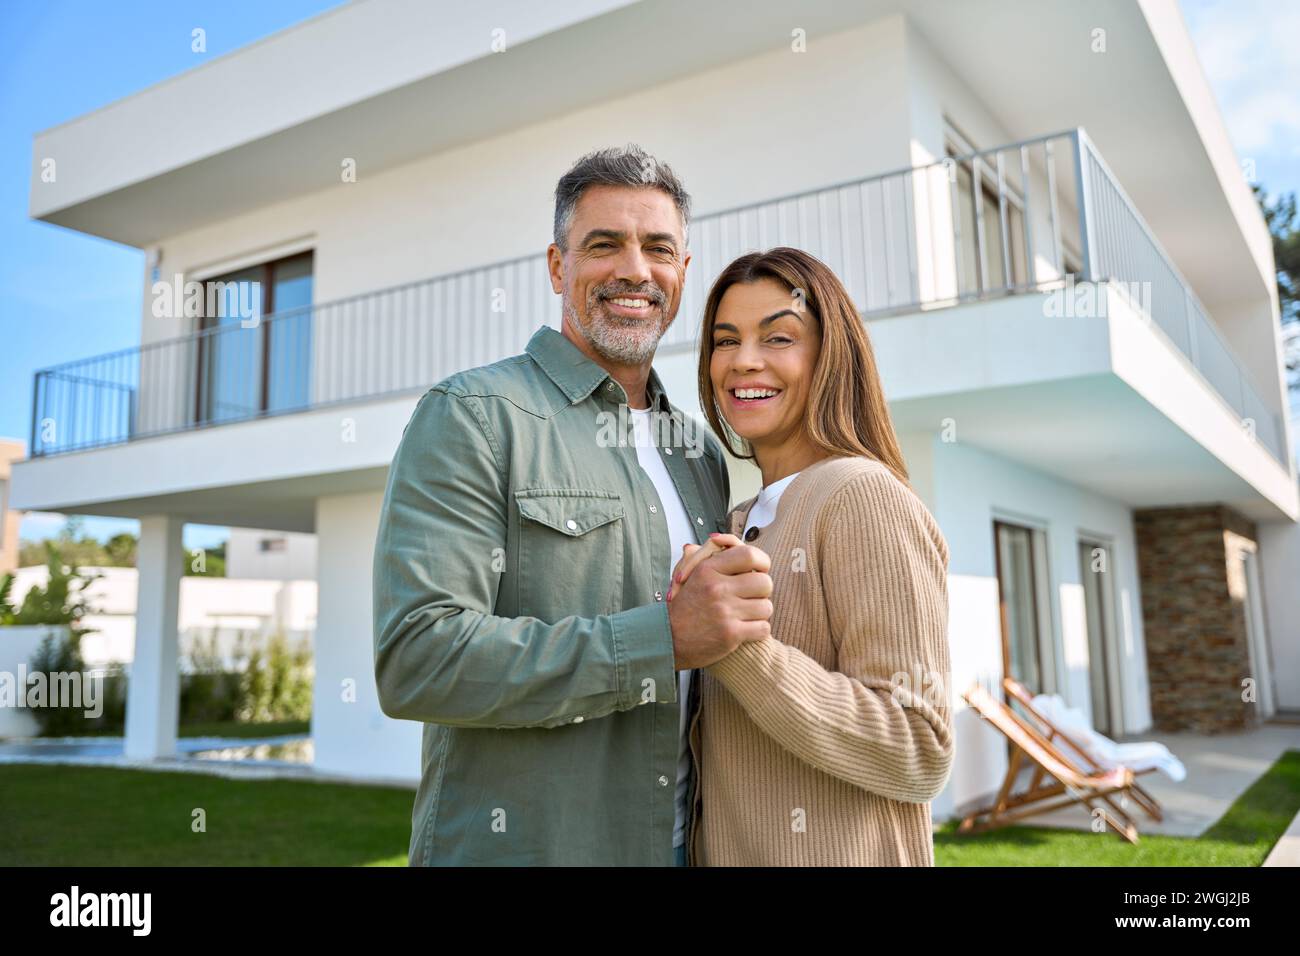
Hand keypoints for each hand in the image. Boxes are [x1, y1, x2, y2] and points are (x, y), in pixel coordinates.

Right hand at [667, 537, 772, 668]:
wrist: (668, 638)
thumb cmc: (686, 606)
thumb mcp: (692, 574)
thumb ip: (711, 556)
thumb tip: (721, 539)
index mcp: (708, 569)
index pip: (749, 555)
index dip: (762, 563)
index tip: (759, 571)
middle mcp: (717, 588)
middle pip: (764, 582)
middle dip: (762, 591)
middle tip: (751, 597)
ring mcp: (724, 612)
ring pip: (766, 607)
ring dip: (759, 613)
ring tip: (746, 615)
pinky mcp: (730, 634)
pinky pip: (763, 628)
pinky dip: (758, 630)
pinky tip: (745, 629)